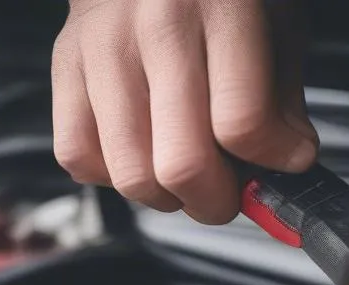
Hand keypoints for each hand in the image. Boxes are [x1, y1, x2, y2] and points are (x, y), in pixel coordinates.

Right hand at [51, 0, 317, 223]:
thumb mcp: (274, 24)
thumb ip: (282, 100)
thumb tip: (283, 165)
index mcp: (221, 3)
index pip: (241, 122)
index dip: (268, 163)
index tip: (280, 164)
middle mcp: (154, 24)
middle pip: (181, 163)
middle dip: (213, 200)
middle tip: (226, 194)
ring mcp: (102, 49)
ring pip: (131, 175)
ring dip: (165, 198)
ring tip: (182, 179)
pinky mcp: (64, 68)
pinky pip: (80, 158)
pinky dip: (111, 175)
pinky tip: (137, 152)